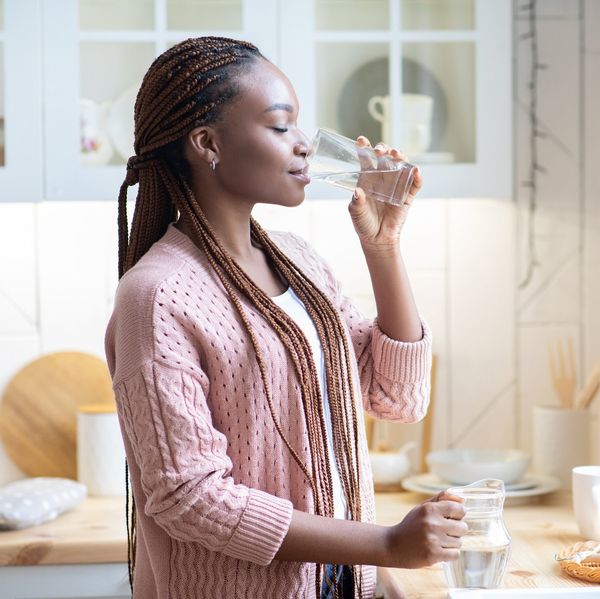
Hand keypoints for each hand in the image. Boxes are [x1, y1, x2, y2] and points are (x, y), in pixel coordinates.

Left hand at [348, 136, 422, 252]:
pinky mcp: (408, 195)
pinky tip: (416, 171)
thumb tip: (358, 193)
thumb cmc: (363, 223)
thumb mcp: (356, 212)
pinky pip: (415, 184)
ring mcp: (397, 184)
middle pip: (385, 157)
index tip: (361, 140)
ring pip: (401, 165)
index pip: (366, 158)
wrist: (377, 238)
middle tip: (380, 151)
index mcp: (367, 178)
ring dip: (401, 157)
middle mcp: (383, 178)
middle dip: (384, 149)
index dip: (364, 147)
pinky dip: (417, 176)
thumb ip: (356, 203)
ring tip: (397, 155)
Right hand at [382, 491, 467, 568]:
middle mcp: (432, 523)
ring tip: (439, 541)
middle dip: (457, 530)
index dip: (459, 514)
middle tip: (445, 531)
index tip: (453, 518)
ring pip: (459, 542)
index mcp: (430, 509)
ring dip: (452, 543)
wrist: (393, 545)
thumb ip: (442, 500)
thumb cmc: (411, 525)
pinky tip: (439, 550)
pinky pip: (455, 554)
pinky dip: (449, 553)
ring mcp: (433, 540)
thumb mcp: (422, 508)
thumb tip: (463, 500)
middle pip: (463, 527)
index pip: (459, 509)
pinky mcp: (434, 555)